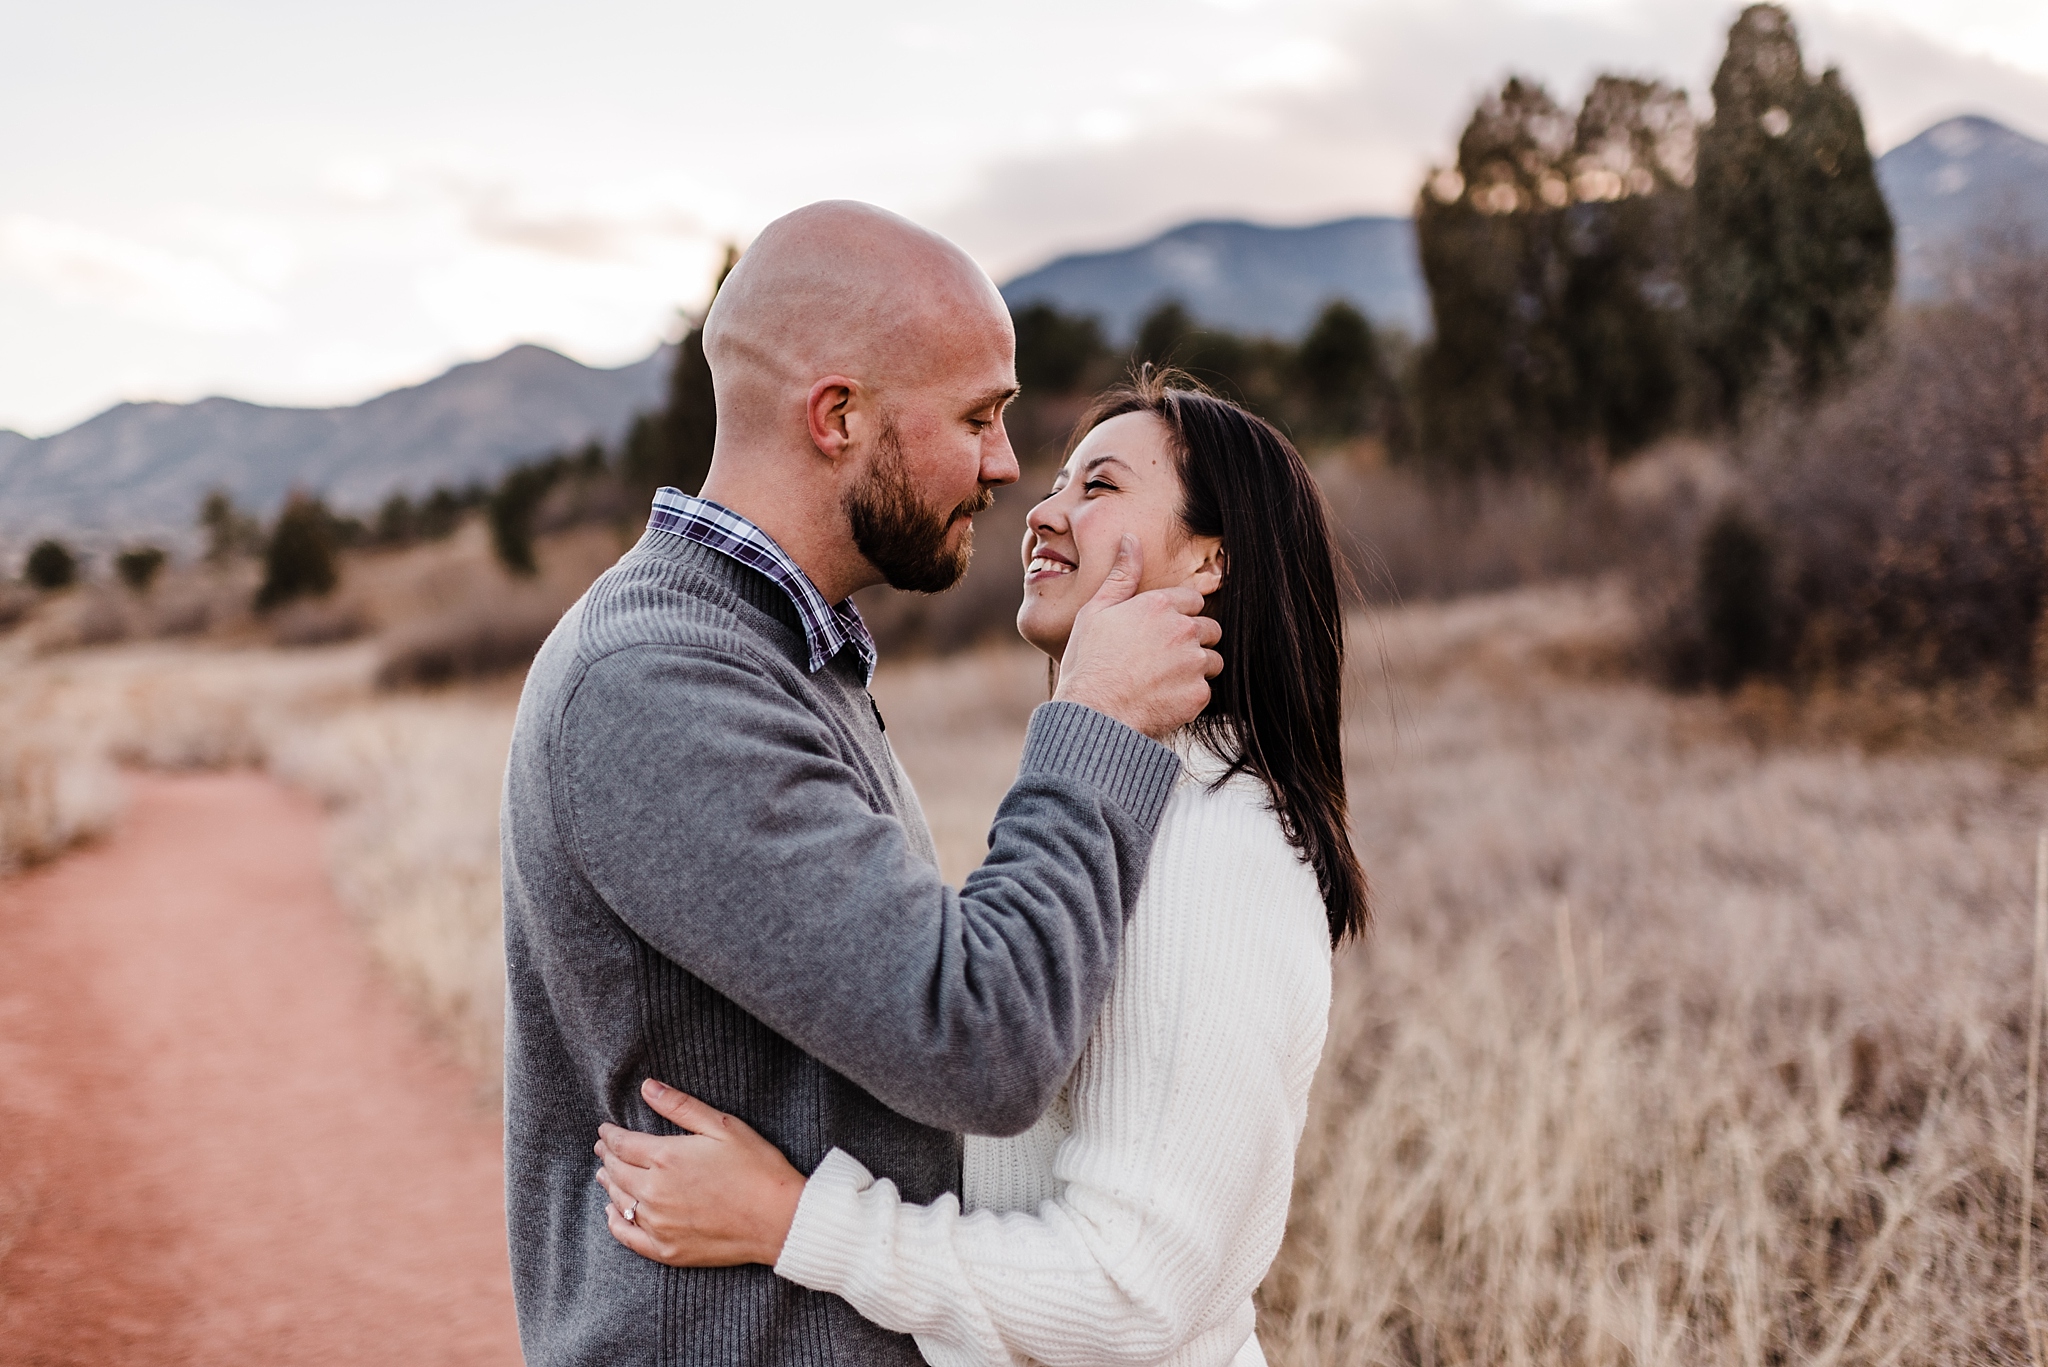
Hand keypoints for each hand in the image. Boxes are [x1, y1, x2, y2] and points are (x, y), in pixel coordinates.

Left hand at [594, 1079, 806, 1267]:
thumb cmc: (757, 1168)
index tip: (605, 1129)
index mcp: (666, 1157)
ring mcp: (658, 1224)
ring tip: (604, 1174)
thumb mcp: (723, 1126)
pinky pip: (628, 1236)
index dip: (610, 1135)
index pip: (623, 1144)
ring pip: (620, 1201)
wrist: (780, 1220)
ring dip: (609, 1184)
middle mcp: (654, 1191)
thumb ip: (680, 1106)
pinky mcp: (667, 1249)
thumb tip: (647, 1087)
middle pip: (617, 1171)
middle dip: (607, 1156)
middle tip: (602, 1148)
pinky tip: (612, 1213)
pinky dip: (615, 1222)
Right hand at [1054, 535, 1223, 739]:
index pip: (1192, 600)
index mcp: (1159, 605)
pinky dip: (1189, 696)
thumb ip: (1121, 575)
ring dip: (1196, 668)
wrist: (1093, 714)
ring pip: (1213, 660)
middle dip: (1193, 640)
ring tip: (1165, 680)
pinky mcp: (1198, 694)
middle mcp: (1183, 630)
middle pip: (1209, 629)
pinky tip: (1164, 699)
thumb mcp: (1095, 612)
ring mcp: (1194, 663)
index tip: (1162, 630)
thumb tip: (1131, 539)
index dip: (1179, 614)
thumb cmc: (1088, 662)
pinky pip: (1205, 691)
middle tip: (1164, 657)